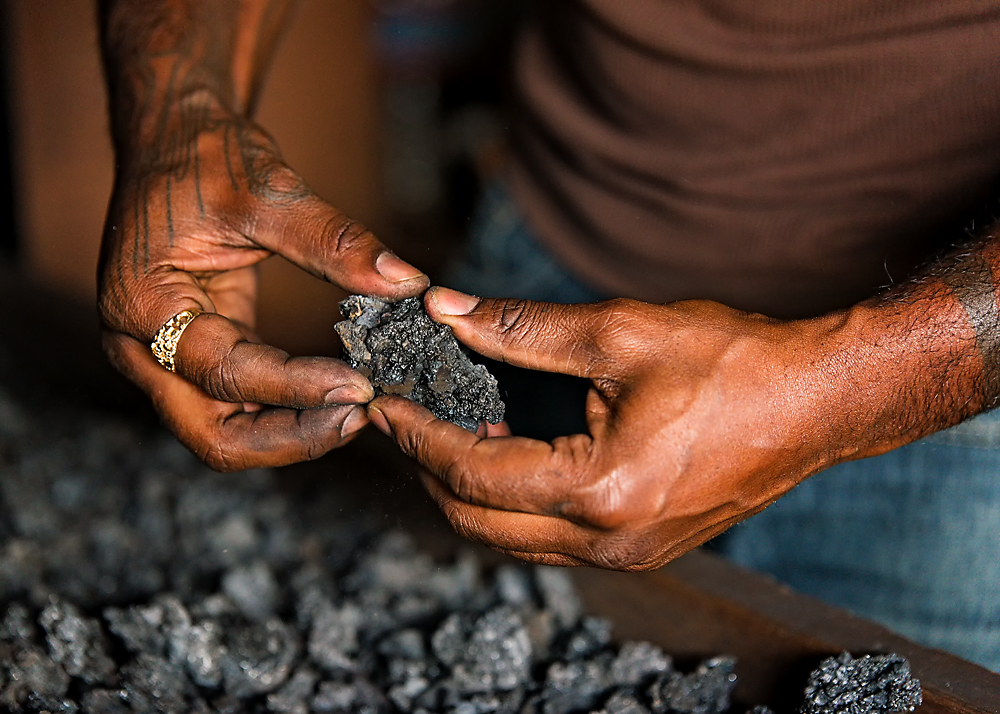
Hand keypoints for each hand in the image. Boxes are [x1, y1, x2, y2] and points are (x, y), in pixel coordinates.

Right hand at [99, 103, 428, 470]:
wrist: (173, 137)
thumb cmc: (204, 156)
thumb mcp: (267, 190)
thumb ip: (333, 241)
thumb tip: (404, 282)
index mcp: (143, 305)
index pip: (223, 373)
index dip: (295, 387)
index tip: (360, 385)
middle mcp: (141, 346)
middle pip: (213, 435)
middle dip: (290, 436)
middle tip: (359, 415)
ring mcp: (165, 356)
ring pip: (225, 432)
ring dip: (291, 434)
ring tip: (357, 411)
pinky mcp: (199, 352)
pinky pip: (240, 405)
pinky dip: (286, 410)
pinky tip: (338, 394)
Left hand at [368, 287, 859, 569]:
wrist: (815, 403)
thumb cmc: (734, 363)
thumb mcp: (619, 333)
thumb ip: (522, 329)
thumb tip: (450, 312)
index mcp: (600, 491)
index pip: (473, 472)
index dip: (419, 435)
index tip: (384, 404)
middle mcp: (608, 541)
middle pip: (478, 523)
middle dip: (429, 472)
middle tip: (401, 422)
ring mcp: (628, 554)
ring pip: (511, 539)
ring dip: (469, 492)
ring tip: (445, 433)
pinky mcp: (642, 548)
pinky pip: (551, 539)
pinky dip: (513, 503)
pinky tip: (509, 455)